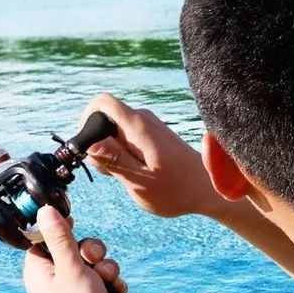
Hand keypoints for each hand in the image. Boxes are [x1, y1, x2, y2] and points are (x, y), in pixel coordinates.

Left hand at [23, 206, 130, 292]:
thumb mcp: (69, 267)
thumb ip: (59, 236)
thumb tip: (43, 210)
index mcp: (39, 269)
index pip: (45, 236)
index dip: (62, 229)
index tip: (73, 226)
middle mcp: (55, 278)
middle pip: (75, 246)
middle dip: (92, 251)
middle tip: (94, 261)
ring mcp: (74, 289)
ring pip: (94, 262)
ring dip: (106, 268)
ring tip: (107, 282)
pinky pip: (104, 279)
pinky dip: (112, 284)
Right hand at [80, 93, 221, 218]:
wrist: (206, 190)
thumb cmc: (176, 191)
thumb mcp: (140, 181)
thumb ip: (114, 160)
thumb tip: (89, 142)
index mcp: (138, 126)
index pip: (103, 101)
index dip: (86, 119)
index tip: (87, 147)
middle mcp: (142, 119)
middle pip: (105, 118)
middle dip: (98, 143)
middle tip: (111, 172)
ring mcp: (147, 126)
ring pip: (114, 130)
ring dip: (110, 152)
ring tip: (127, 176)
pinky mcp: (151, 135)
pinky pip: (125, 136)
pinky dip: (122, 154)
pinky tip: (134, 173)